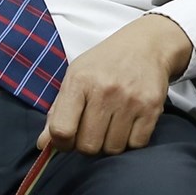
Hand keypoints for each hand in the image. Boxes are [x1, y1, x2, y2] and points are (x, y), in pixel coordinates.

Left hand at [36, 13, 191, 155]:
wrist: (146, 46)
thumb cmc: (105, 63)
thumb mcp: (76, 77)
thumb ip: (58, 111)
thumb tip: (43, 145)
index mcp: (79, 81)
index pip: (62, 130)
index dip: (61, 143)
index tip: (67, 139)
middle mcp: (105, 90)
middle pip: (88, 146)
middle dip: (87, 145)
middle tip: (91, 131)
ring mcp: (130, 100)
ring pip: (112, 148)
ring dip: (109, 144)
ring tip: (111, 126)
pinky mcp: (152, 108)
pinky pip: (136, 144)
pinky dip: (130, 141)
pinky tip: (128, 125)